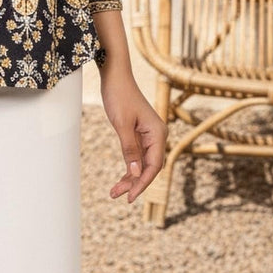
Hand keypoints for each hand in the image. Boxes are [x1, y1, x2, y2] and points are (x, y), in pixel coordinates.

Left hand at [99, 70, 166, 203]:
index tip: (129, 196)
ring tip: (114, 192)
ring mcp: (148, 136)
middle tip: (117, 195)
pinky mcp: (139, 134)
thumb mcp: (122, 124)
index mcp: (158, 133)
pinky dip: (128, 167)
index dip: (142, 183)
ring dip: (129, 178)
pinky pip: (136, 156)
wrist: (115, 75)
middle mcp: (157, 136)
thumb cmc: (119, 95)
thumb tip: (135, 173)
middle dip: (134, 183)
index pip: (153, 166)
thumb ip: (129, 149)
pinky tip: (121, 179)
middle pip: (148, 167)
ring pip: (141, 164)